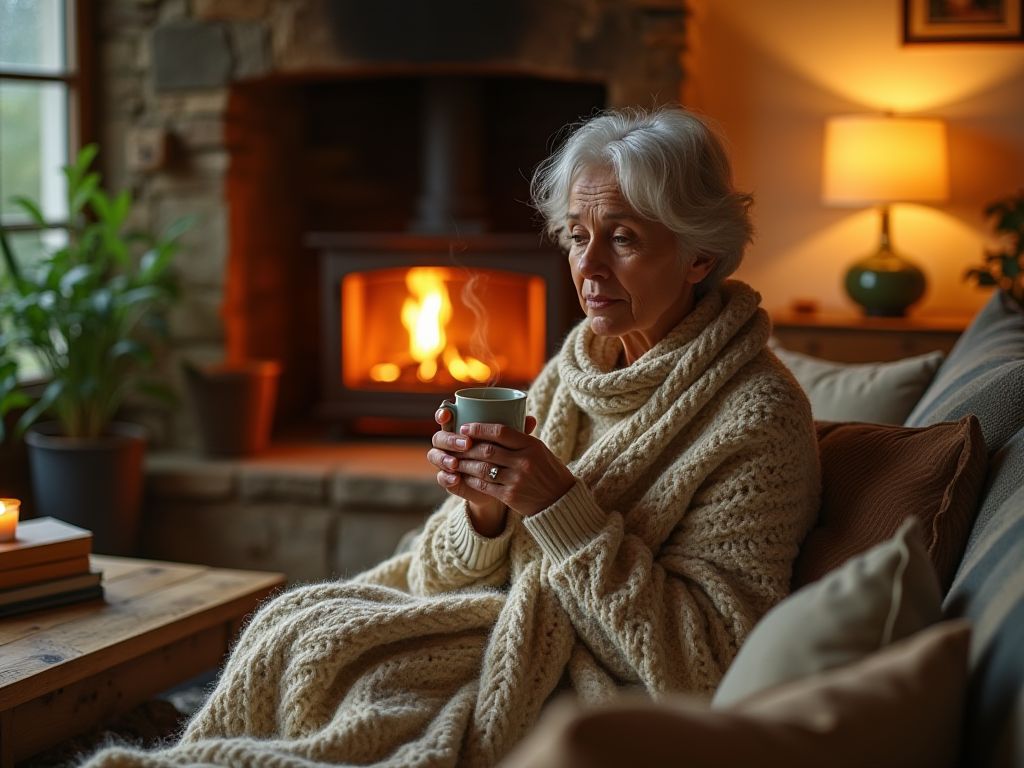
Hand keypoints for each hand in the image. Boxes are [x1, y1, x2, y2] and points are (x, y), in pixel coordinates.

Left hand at [428, 410, 575, 523]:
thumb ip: (521, 438)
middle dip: (467, 447)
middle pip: (487, 450)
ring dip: (465, 464)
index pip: (501, 431)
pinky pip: (484, 486)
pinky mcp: (510, 496)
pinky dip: (471, 480)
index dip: (479, 428)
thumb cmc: (549, 471)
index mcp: (531, 446)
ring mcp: (516, 479)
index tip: (465, 427)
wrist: (560, 501)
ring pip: (482, 468)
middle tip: (455, 444)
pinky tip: (464, 476)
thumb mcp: (540, 450)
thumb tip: (498, 423)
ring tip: (455, 460)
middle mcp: (524, 461)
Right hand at [429, 408, 508, 535]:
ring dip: (445, 458)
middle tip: (466, 443)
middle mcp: (449, 442)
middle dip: (450, 439)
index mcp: (460, 427)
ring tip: (456, 463)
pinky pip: (441, 477)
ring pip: (435, 455)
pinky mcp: (447, 478)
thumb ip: (516, 431)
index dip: (443, 413)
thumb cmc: (504, 456)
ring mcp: (446, 460)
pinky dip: (447, 477)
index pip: (446, 415)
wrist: (500, 484)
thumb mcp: (510, 443)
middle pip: (440, 436)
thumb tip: (531, 419)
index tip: (448, 414)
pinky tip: (455, 478)